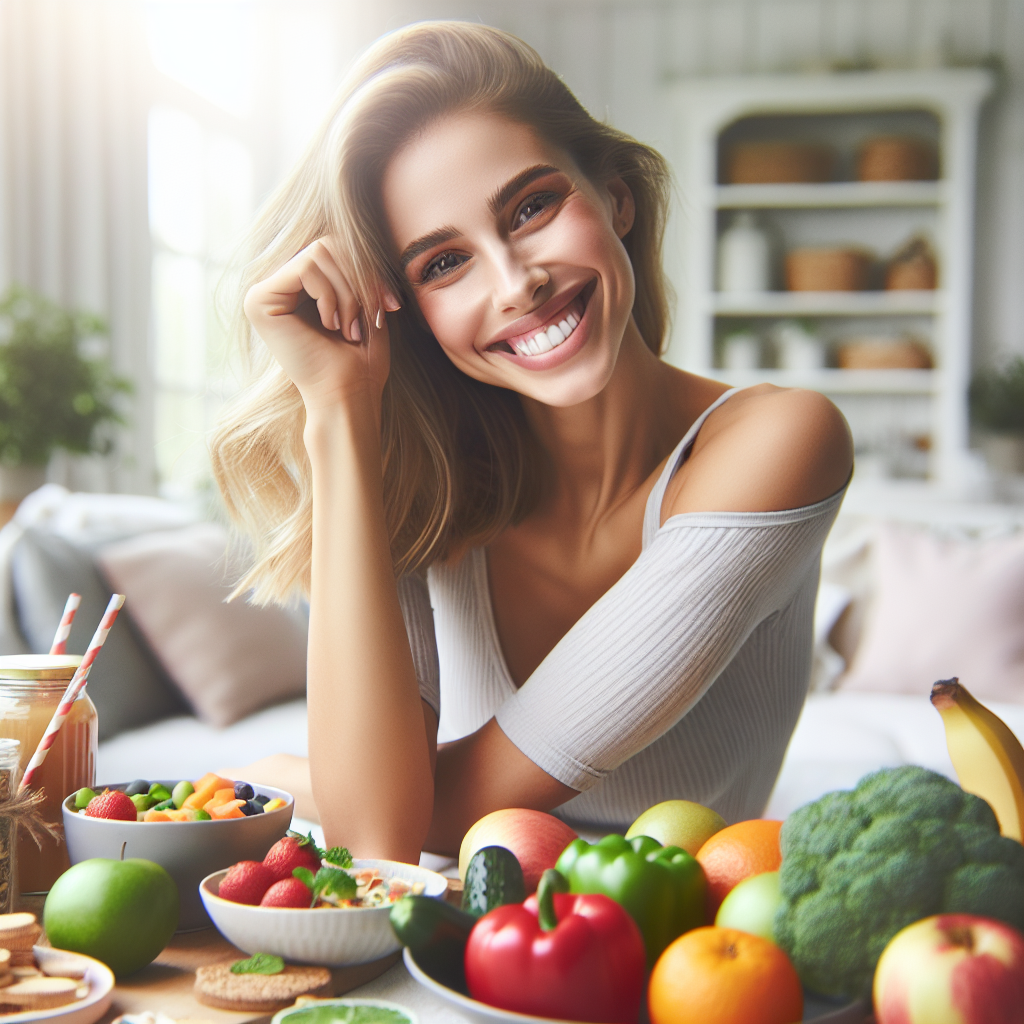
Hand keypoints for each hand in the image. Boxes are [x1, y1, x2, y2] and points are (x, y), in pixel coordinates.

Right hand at [243, 238, 400, 413]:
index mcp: (299, 287)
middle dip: (359, 280)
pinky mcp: (258, 300)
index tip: (389, 305)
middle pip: (327, 244)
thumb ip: (355, 265)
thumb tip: (352, 230)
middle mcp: (276, 287)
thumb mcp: (366, 300)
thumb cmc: (361, 359)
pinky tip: (330, 325)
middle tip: (368, 319)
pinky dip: (331, 296)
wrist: (348, 395)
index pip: (335, 248)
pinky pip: (306, 267)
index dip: (368, 270)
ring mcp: (263, 293)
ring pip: (319, 253)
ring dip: (348, 292)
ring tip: (349, 327)